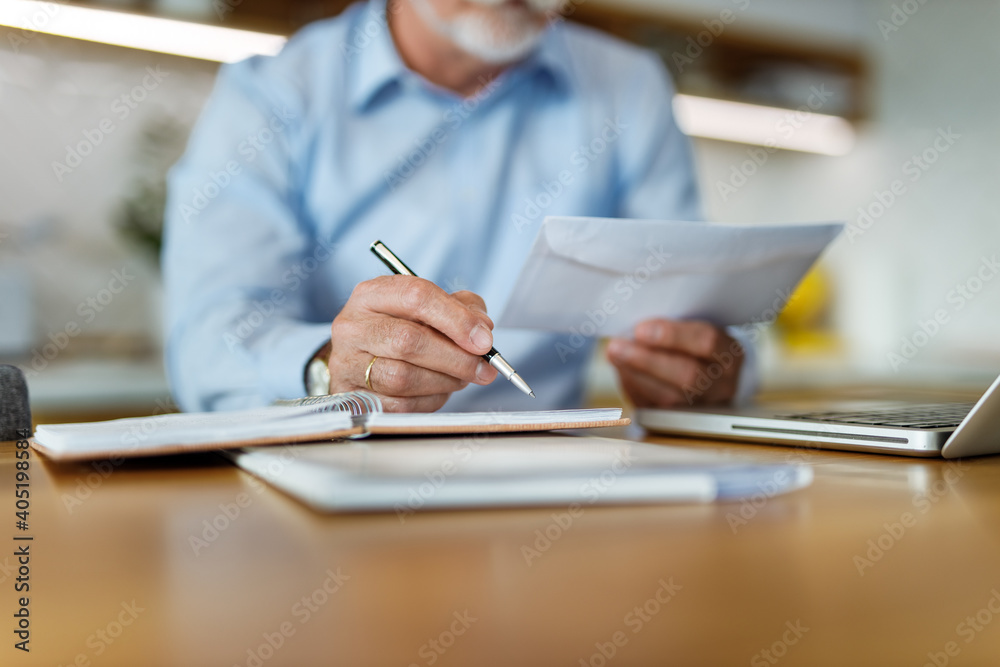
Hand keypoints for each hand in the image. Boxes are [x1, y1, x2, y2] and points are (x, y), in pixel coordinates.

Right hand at [327, 275, 497, 411]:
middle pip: (408, 341)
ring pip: (402, 377)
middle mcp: (352, 326)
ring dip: (444, 381)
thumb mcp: (427, 306)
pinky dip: (429, 401)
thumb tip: (483, 329)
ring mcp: (346, 363)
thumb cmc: (399, 327)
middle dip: (455, 357)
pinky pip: (398, 405)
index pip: (416, 297)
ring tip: (462, 378)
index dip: (456, 319)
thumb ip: (461, 308)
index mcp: (371, 294)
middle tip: (483, 367)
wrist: (358, 356)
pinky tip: (440, 391)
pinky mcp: (352, 396)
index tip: (484, 339)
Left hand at [606, 319, 743, 407]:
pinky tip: (622, 370)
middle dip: (647, 360)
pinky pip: (654, 409)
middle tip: (617, 346)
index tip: (640, 329)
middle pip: (687, 376)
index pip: (707, 342)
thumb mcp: (694, 328)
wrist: (709, 376)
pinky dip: (634, 387)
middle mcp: (722, 385)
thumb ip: (672, 326)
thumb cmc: (695, 345)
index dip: (672, 335)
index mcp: (730, 353)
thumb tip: (635, 328)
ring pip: (668, 398)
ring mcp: (703, 408)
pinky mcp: (680, 422)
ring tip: (615, 354)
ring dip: (634, 374)